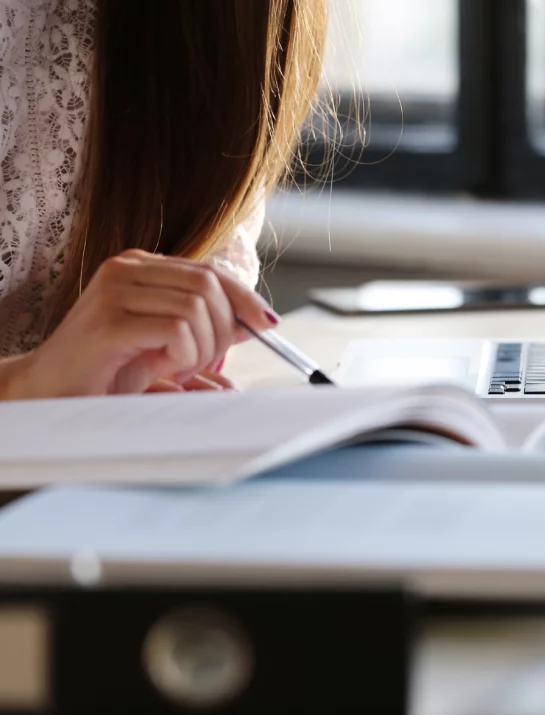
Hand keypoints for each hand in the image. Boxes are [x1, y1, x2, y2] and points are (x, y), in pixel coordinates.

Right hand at [6, 251, 277, 398]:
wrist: (50, 392)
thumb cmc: (109, 369)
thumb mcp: (168, 344)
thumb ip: (207, 327)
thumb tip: (256, 321)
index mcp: (141, 267)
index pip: (210, 271)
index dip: (245, 298)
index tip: (268, 324)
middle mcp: (126, 269)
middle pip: (209, 285)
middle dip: (222, 330)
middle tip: (201, 362)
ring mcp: (115, 291)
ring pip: (197, 307)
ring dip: (201, 347)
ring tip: (175, 365)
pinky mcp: (109, 322)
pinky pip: (176, 329)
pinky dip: (182, 354)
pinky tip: (160, 366)